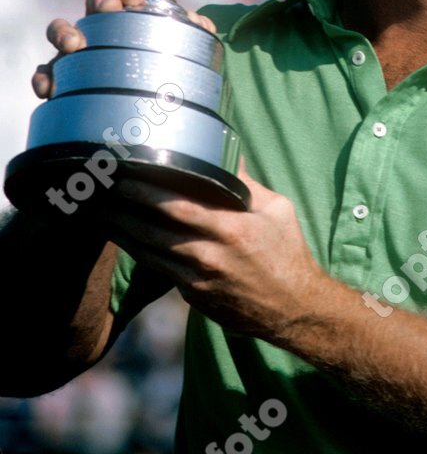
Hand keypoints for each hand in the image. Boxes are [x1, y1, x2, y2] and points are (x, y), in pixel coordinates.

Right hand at [31, 0, 216, 98]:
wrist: (150, 104)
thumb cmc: (164, 65)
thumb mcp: (184, 49)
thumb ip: (194, 34)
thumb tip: (202, 24)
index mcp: (132, 14)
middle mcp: (103, 27)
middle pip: (94, 2)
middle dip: (101, 0)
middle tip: (110, 9)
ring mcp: (80, 50)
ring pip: (62, 30)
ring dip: (65, 32)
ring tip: (75, 45)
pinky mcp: (64, 77)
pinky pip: (46, 73)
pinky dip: (44, 78)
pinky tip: (49, 88)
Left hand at [101, 163, 328, 339]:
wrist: (293, 310)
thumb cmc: (288, 253)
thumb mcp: (277, 210)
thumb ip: (246, 183)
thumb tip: (226, 152)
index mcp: (231, 230)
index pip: (177, 205)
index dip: (146, 189)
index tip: (124, 171)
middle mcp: (209, 256)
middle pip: (152, 228)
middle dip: (121, 206)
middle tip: (96, 186)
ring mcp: (197, 281)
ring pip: (147, 251)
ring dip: (119, 229)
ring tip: (97, 208)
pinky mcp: (192, 297)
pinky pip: (158, 269)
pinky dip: (138, 250)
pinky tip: (123, 234)